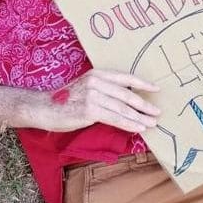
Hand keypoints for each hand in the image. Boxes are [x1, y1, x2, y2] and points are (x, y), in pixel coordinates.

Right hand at [43, 69, 159, 133]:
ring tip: (151, 123)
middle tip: (157, 112)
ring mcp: (93, 96)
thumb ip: (103, 89)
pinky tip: (138, 128)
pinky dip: (129, 124)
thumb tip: (125, 99)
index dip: (142, 83)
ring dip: (139, 117)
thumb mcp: (85, 87)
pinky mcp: (90, 110)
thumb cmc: (65, 100)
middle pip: (127, 94)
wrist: (45, 108)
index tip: (156, 89)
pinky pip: (115, 118)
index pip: (124, 77)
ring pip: (123, 108)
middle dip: (144, 105)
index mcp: (96, 74)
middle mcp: (96, 82)